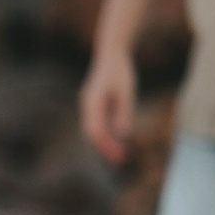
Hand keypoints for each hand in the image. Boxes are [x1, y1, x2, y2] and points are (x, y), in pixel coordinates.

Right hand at [80, 49, 137, 166]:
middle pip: (93, 134)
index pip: (97, 131)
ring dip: (106, 143)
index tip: (119, 156)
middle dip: (105, 149)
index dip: (107, 146)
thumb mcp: (126, 91)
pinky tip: (119, 140)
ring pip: (95, 131)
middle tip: (120, 161)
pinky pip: (99, 124)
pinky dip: (108, 134)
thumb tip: (122, 135)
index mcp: (92, 103)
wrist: (111, 53)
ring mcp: (90, 106)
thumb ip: (123, 113)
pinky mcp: (95, 105)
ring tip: (121, 154)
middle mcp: (87, 106)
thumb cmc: (120, 70)